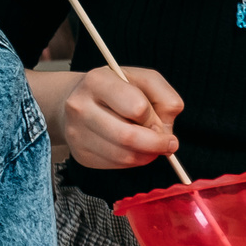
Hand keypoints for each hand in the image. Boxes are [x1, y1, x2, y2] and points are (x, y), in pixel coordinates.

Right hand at [49, 65, 184, 169]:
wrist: (77, 100)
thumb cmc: (116, 89)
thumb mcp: (144, 80)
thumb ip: (165, 98)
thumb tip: (165, 132)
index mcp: (97, 81)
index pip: (137, 108)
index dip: (155, 119)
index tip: (160, 123)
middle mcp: (80, 106)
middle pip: (128, 137)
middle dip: (156, 144)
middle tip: (168, 145)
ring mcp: (76, 133)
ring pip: (123, 156)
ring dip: (146, 155)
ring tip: (151, 146)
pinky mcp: (80, 154)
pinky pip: (115, 165)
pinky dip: (132, 161)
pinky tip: (132, 149)